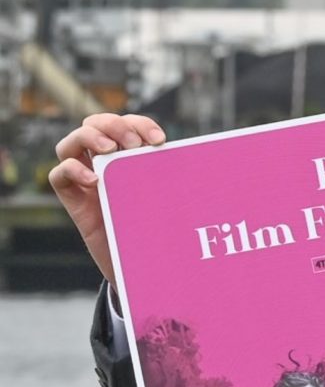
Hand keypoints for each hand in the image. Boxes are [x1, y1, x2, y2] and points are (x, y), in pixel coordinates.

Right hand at [49, 112, 164, 283]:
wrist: (143, 262)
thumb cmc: (159, 225)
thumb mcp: (168, 196)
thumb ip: (172, 177)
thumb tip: (202, 159)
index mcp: (127, 155)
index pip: (126, 124)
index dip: (140, 124)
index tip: (160, 140)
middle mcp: (102, 163)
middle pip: (93, 124)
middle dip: (113, 125)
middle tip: (134, 143)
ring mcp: (84, 179)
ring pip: (69, 143)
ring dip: (89, 137)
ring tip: (110, 150)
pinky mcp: (72, 198)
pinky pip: (58, 175)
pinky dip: (73, 170)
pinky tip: (95, 181)